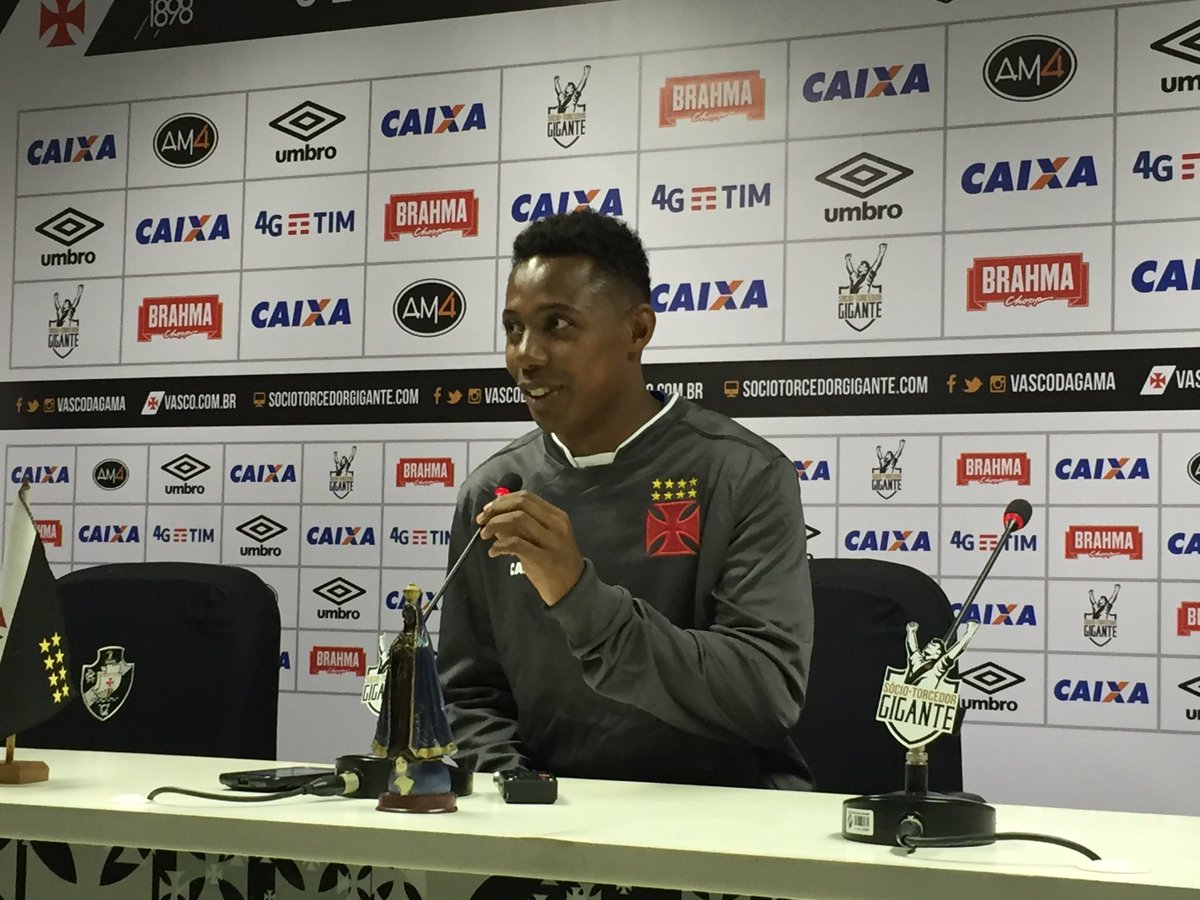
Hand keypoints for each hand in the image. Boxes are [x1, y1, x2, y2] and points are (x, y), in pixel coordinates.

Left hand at [477, 490, 583, 606]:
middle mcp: (556, 524)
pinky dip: (500, 545)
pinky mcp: (544, 559)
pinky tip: (493, 551)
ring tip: (484, 535)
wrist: (573, 589)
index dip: (503, 500)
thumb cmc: (555, 563)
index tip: (488, 509)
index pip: (527, 497)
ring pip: (518, 519)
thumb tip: (495, 520)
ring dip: (495, 524)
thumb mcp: (542, 540)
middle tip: (482, 520)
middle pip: (521, 504)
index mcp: (557, 516)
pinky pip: (516, 544)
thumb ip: (521, 528)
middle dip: (496, 509)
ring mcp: (552, 541)